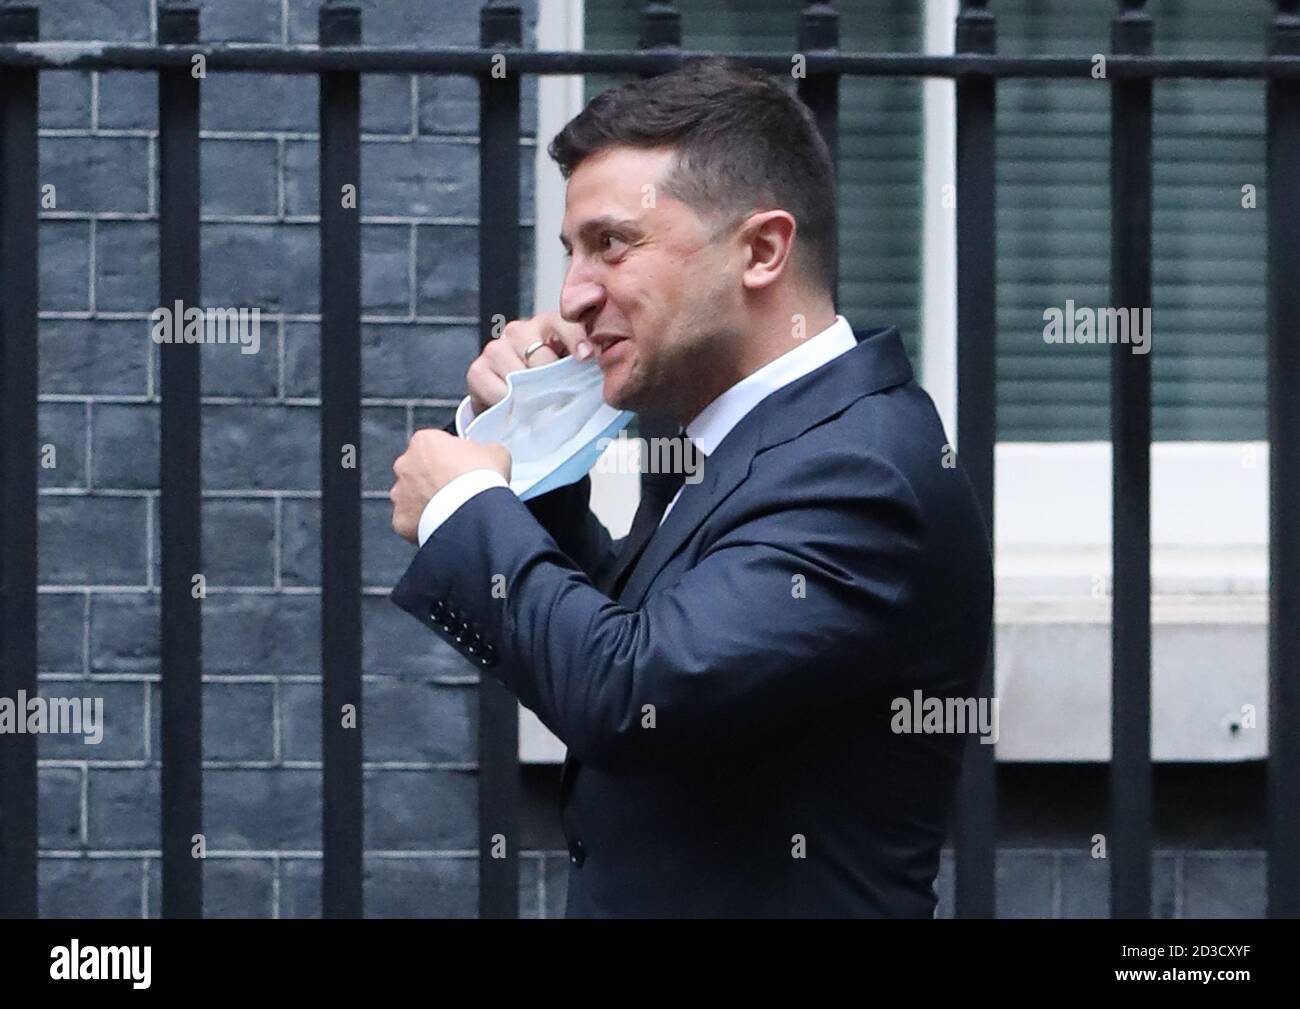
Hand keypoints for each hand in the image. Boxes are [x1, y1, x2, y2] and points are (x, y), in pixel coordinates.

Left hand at [390, 429, 511, 542]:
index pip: (434, 445)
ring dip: (427, 502)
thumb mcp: (495, 452)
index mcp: (424, 442)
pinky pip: (411, 521)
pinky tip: (444, 525)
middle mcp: (405, 464)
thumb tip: (485, 457)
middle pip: (418, 470)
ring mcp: (400, 493)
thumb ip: (483, 451)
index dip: (451, 457)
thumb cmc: (481, 479)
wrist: (474, 514)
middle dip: (433, 480)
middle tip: (456, 491)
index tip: (462, 467)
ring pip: (411, 496)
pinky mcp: (401, 519)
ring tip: (451, 511)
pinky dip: (423, 524)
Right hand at [466, 310, 592, 415]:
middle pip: (539, 354)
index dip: (576, 339)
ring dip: (530, 393)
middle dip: (552, 379)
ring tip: (539, 405)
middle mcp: (519, 330)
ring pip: (517, 372)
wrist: (513, 406)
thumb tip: (605, 374)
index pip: (564, 323)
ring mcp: (496, 348)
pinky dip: (509, 402)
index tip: (586, 358)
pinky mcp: (477, 369)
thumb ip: (583, 367)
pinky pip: (497, 388)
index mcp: (548, 325)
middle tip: (561, 398)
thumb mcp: (571, 373)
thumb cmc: (548, 387)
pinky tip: (516, 407)